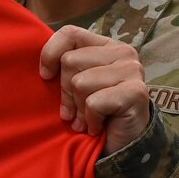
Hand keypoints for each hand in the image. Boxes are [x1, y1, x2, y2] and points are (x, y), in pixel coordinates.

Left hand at [39, 26, 151, 153]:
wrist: (123, 144)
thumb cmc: (96, 112)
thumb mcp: (75, 84)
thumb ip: (65, 67)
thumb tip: (42, 69)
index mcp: (106, 45)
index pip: (70, 33)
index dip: (50, 54)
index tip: (45, 76)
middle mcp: (123, 52)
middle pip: (70, 61)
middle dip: (66, 93)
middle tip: (74, 112)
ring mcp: (133, 70)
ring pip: (80, 83)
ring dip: (79, 109)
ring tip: (87, 119)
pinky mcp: (136, 92)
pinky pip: (94, 102)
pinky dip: (91, 120)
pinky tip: (98, 126)